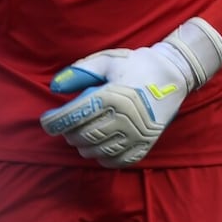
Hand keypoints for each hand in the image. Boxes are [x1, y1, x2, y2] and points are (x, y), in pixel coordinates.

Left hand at [39, 17, 221, 166]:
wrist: (175, 75)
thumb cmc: (136, 65)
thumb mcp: (107, 61)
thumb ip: (79, 72)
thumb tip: (54, 87)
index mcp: (113, 96)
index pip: (73, 116)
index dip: (54, 122)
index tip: (46, 121)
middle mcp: (124, 119)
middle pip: (82, 136)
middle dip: (68, 133)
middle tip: (67, 125)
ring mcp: (136, 135)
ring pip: (97, 151)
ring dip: (83, 146)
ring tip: (82, 134)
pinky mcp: (145, 146)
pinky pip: (116, 161)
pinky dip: (102, 156)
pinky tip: (100, 145)